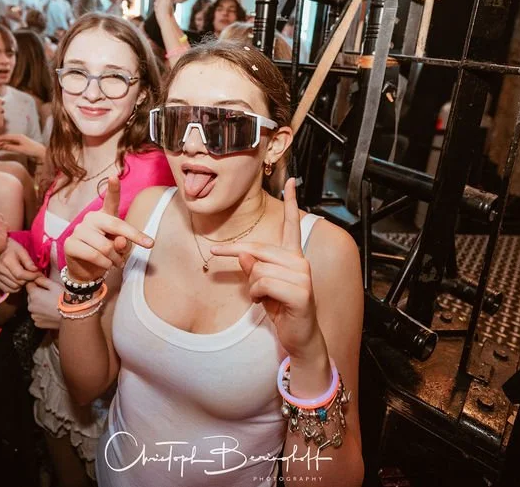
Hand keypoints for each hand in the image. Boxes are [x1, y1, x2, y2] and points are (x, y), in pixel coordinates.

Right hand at [0, 133, 46, 161]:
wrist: (41, 152)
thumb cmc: (32, 150)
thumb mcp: (21, 149)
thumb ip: (11, 147)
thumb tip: (2, 146)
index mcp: (18, 136)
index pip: (4, 137)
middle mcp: (17, 137)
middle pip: (4, 139)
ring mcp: (18, 141)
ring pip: (6, 142)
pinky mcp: (19, 144)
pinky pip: (9, 145)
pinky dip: (3, 146)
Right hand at [0, 238, 40, 293]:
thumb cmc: (11, 248)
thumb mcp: (21, 250)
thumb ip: (28, 261)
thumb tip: (35, 271)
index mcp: (6, 260)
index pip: (21, 274)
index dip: (32, 276)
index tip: (39, 274)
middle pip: (18, 282)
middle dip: (28, 280)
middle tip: (33, 276)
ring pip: (13, 288)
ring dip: (22, 285)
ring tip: (26, 277)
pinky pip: (7, 289)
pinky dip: (15, 288)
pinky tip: (18, 281)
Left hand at [26, 275, 64, 329]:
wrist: (72, 315)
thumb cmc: (64, 298)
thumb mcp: (54, 285)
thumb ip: (42, 280)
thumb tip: (36, 278)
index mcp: (33, 294)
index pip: (29, 285)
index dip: (36, 284)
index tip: (44, 286)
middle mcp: (30, 306)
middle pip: (31, 297)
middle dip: (37, 295)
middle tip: (50, 295)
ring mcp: (34, 316)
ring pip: (34, 307)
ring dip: (39, 305)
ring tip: (51, 304)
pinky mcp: (38, 323)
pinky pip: (37, 316)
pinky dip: (42, 314)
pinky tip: (51, 312)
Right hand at [62, 176, 153, 282]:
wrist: (86, 271)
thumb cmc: (107, 255)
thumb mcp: (121, 249)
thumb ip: (124, 243)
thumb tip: (121, 241)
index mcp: (105, 215)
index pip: (110, 201)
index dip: (113, 189)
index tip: (114, 177)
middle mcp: (91, 219)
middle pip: (115, 225)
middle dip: (133, 238)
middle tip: (146, 247)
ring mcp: (79, 230)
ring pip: (106, 246)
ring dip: (116, 259)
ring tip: (117, 263)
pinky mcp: (70, 244)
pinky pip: (94, 255)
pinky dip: (105, 264)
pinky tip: (106, 266)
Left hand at [210, 179, 323, 359]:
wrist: (301, 338)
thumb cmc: (282, 310)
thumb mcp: (263, 287)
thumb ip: (254, 268)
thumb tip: (244, 254)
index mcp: (293, 257)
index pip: (292, 225)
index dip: (292, 203)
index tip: (292, 182)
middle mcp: (300, 262)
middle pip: (259, 250)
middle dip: (237, 257)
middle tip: (216, 255)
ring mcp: (303, 276)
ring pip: (258, 269)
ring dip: (252, 286)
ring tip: (262, 297)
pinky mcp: (301, 292)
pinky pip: (263, 283)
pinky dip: (257, 295)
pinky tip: (264, 303)